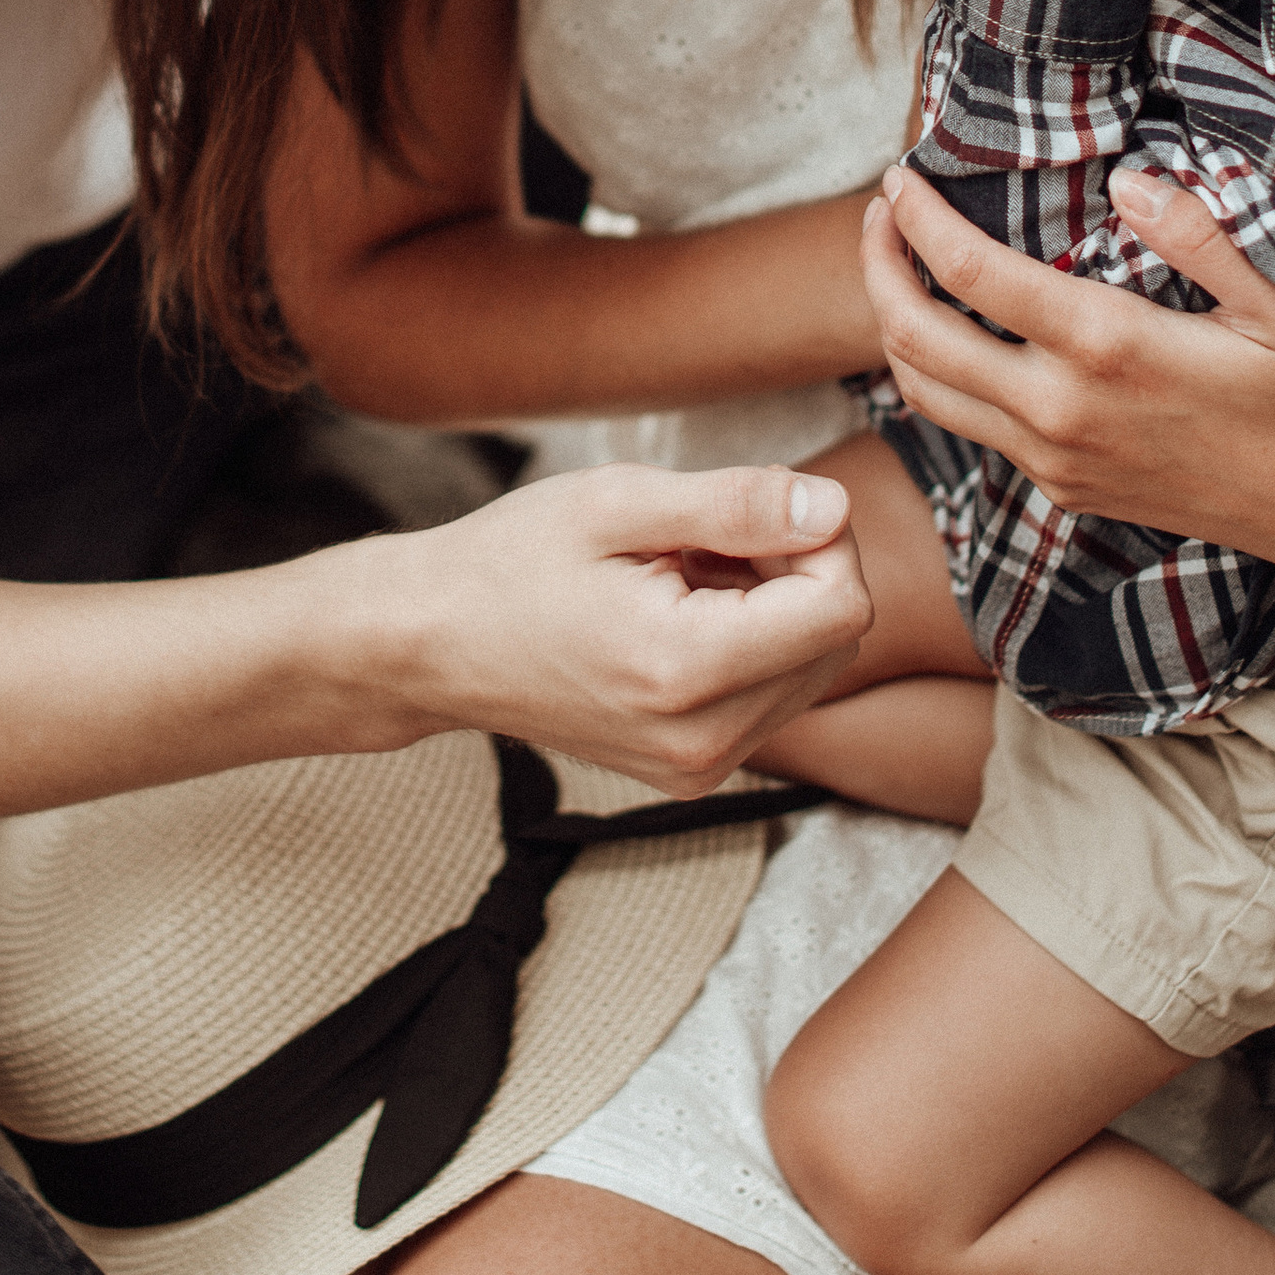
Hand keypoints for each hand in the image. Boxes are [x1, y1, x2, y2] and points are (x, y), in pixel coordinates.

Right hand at [381, 460, 874, 797]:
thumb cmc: (511, 563)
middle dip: (796, 570)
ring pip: (812, 668)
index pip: (842, 605)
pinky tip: (679, 611)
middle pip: (836, 639)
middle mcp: (702, 740)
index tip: (748, 508)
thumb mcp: (618, 503)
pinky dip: (750, 643)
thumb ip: (737, 505)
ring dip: (774, 606)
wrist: (433, 645)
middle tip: (704, 536)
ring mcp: (698, 767)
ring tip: (682, 573)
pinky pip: (772, 697)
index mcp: (685, 671)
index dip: (818, 537)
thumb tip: (834, 506)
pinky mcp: (693, 772)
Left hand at [860, 161, 1274, 575]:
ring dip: (892, 325)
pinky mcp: (1061, 489)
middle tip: (880, 213)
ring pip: (925, 391)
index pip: (969, 273)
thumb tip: (1128, 179)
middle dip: (879, 266)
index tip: (898, 178)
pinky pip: (969, 427)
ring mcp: (1053, 459)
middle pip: (915, 336)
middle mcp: (1060, 410)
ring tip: (896, 266)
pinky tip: (955, 332)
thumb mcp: (1273, 303)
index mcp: (1105, 347)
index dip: (917, 219)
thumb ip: (1197, 236)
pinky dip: (937, 373)